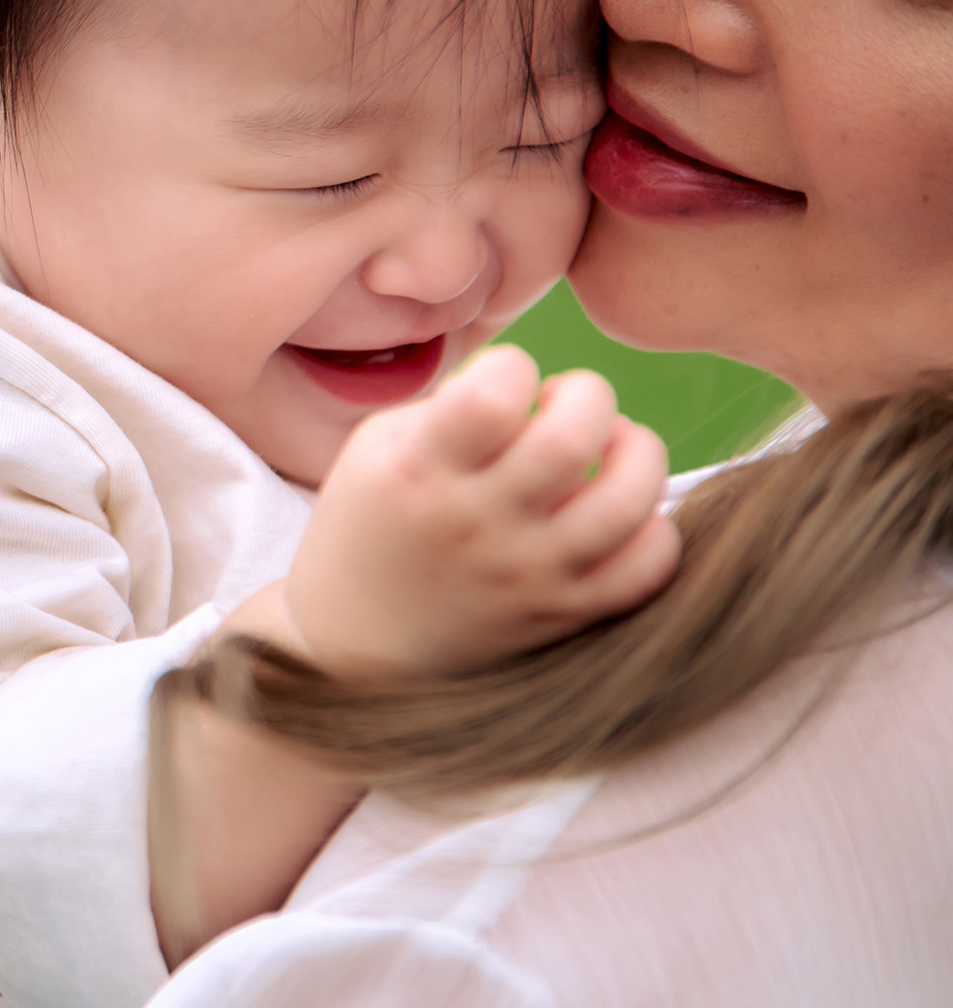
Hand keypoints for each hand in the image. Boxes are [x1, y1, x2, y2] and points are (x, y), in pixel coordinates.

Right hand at [275, 346, 679, 679]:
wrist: (354, 640)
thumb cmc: (372, 520)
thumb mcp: (378, 446)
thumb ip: (454, 405)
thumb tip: (538, 387)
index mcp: (419, 472)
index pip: (496, 394)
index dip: (513, 367)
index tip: (502, 385)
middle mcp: (476, 524)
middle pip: (573, 438)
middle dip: (587, 395)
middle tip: (566, 406)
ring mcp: (526, 574)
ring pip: (627, 502)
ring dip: (636, 453)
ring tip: (612, 449)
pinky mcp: (562, 615)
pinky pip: (647, 569)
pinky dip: (653, 528)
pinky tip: (619, 514)